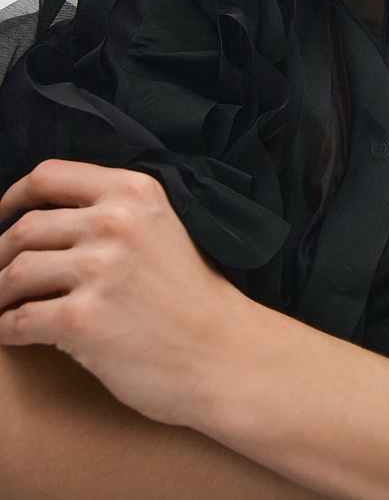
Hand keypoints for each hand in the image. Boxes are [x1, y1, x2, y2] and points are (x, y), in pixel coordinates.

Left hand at [0, 159, 252, 428]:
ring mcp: (100, 270)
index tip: (2, 214)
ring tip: (2, 307)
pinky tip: (14, 334)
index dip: (13, 197)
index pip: (48, 176)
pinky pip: (18, 320)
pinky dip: (6, 330)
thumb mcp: (163, 227)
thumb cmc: (191, 297)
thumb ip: (114, 210)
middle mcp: (115, 223)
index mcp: (133, 192)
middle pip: (24, 228)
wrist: (223, 354)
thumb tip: (46, 214)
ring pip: (14, 274)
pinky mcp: (84, 319)